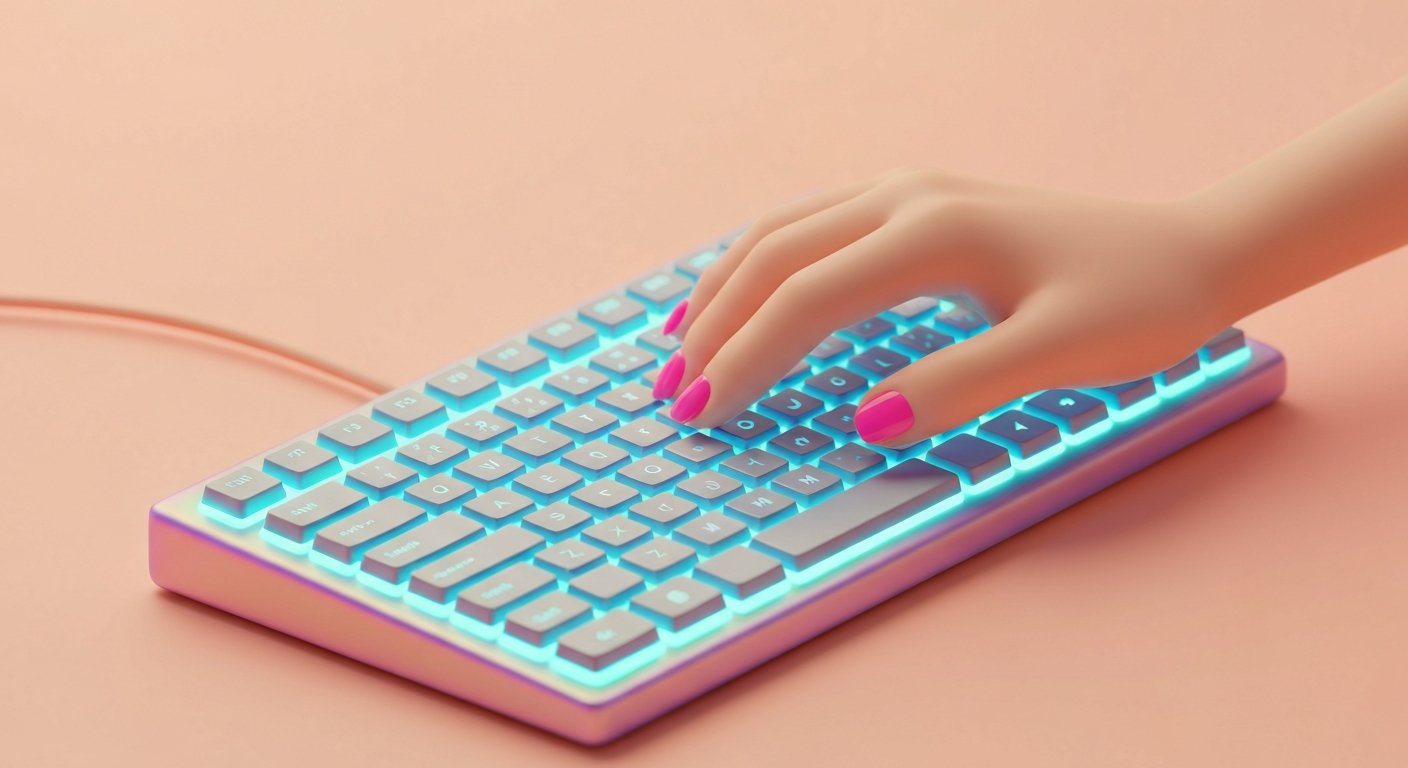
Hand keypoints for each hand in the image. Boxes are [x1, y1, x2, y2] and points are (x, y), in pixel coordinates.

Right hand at [652, 168, 1235, 444]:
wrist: (1193, 248)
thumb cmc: (1138, 302)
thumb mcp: (1062, 352)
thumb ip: (962, 384)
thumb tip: (868, 425)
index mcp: (932, 233)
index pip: (806, 297)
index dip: (748, 359)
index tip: (706, 415)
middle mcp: (905, 197)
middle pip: (775, 257)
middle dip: (716, 328)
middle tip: (674, 397)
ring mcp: (907, 191)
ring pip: (782, 231)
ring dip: (724, 290)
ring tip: (681, 348)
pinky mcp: (914, 202)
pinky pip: (808, 226)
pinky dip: (760, 265)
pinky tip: (744, 296)